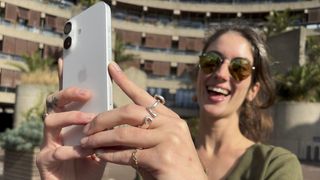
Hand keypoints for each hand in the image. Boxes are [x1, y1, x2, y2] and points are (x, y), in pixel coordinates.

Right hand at [36, 59, 105, 179]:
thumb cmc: (91, 163)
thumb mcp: (101, 142)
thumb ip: (105, 127)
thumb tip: (117, 108)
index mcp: (69, 121)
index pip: (66, 97)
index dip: (65, 78)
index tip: (68, 61)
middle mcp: (56, 128)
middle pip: (54, 102)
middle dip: (68, 93)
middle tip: (87, 92)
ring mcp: (47, 142)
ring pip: (50, 120)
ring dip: (70, 118)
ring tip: (88, 119)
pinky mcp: (44, 160)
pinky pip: (55, 150)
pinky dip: (71, 149)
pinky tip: (85, 151)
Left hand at [80, 62, 206, 179]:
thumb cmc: (171, 169)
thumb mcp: (159, 147)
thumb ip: (141, 135)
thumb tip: (109, 130)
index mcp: (171, 120)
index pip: (144, 98)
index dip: (125, 82)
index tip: (110, 67)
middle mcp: (172, 126)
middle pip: (130, 112)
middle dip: (104, 119)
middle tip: (87, 127)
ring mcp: (169, 140)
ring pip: (124, 132)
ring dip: (100, 138)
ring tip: (86, 143)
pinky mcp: (162, 158)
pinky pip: (127, 153)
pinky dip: (109, 154)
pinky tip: (100, 155)